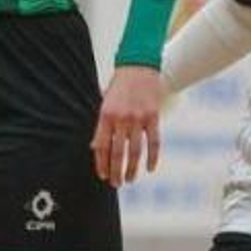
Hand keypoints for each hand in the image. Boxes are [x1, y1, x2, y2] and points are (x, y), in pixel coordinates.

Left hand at [91, 66, 163, 187]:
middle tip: (116, 184)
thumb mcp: (104, 103)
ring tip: (129, 179)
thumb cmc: (118, 86)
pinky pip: (154, 142)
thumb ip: (101, 125)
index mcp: (105, 115)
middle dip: (116, 171)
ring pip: (135, 151)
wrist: (138, 66)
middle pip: (118, 152)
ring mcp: (138, 118)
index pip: (102, 146)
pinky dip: (153, 157)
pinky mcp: (153, 117)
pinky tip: (150, 168)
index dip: (102, 163)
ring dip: (132, 168)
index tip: (103, 175)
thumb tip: (96, 148)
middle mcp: (121, 118)